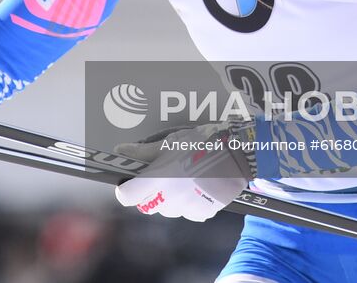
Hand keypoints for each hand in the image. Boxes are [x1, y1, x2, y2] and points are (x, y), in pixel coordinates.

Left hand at [114, 122, 253, 221]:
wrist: (236, 153)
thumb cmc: (201, 143)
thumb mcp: (170, 143)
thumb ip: (144, 152)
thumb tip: (120, 151)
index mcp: (158, 179)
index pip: (127, 196)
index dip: (125, 190)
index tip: (127, 184)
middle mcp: (170, 198)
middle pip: (147, 204)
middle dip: (148, 193)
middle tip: (159, 176)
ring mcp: (187, 208)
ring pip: (168, 210)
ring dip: (169, 199)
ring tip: (181, 179)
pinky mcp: (203, 213)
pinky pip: (188, 214)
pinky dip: (188, 205)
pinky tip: (194, 188)